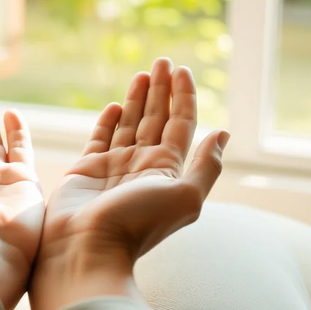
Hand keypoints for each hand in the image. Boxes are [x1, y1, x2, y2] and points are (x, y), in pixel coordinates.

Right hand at [30, 58, 228, 309]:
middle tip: (162, 61)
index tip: (181, 69)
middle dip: (161, 89)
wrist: (87, 248)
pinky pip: (101, 138)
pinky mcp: (87, 168)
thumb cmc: (136, 224)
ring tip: (142, 72)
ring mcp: (115, 166)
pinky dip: (108, 121)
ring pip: (130, 123)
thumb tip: (224, 133)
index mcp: (168, 169)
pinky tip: (114, 106)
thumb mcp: (184, 196)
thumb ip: (206, 165)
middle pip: (157, 118)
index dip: (183, 96)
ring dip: (138, 98)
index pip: (180, 123)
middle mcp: (143, 165)